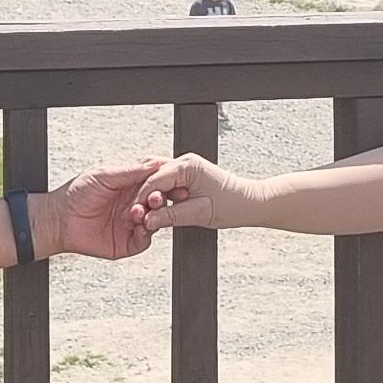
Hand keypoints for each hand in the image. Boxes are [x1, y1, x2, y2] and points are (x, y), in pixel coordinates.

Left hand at [39, 166, 158, 260]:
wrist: (59, 219)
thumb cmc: (76, 194)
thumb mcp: (104, 175)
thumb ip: (130, 171)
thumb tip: (154, 163)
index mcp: (131, 186)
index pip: (156, 181)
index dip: (165, 180)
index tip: (170, 178)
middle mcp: (135, 204)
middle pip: (160, 201)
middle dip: (161, 199)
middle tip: (154, 198)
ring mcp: (132, 223)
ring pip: (156, 220)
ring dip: (153, 216)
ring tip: (140, 212)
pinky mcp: (128, 242)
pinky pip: (145, 240)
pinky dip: (146, 234)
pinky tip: (139, 227)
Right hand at [128, 154, 254, 235]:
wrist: (248, 204)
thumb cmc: (231, 205)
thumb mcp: (198, 214)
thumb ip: (170, 216)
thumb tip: (148, 220)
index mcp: (188, 166)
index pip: (154, 180)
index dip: (142, 198)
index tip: (134, 213)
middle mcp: (185, 162)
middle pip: (152, 176)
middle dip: (143, 196)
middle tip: (135, 214)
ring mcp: (186, 167)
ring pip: (157, 179)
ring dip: (150, 195)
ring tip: (144, 213)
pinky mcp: (187, 175)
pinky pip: (166, 183)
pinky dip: (159, 195)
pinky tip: (155, 208)